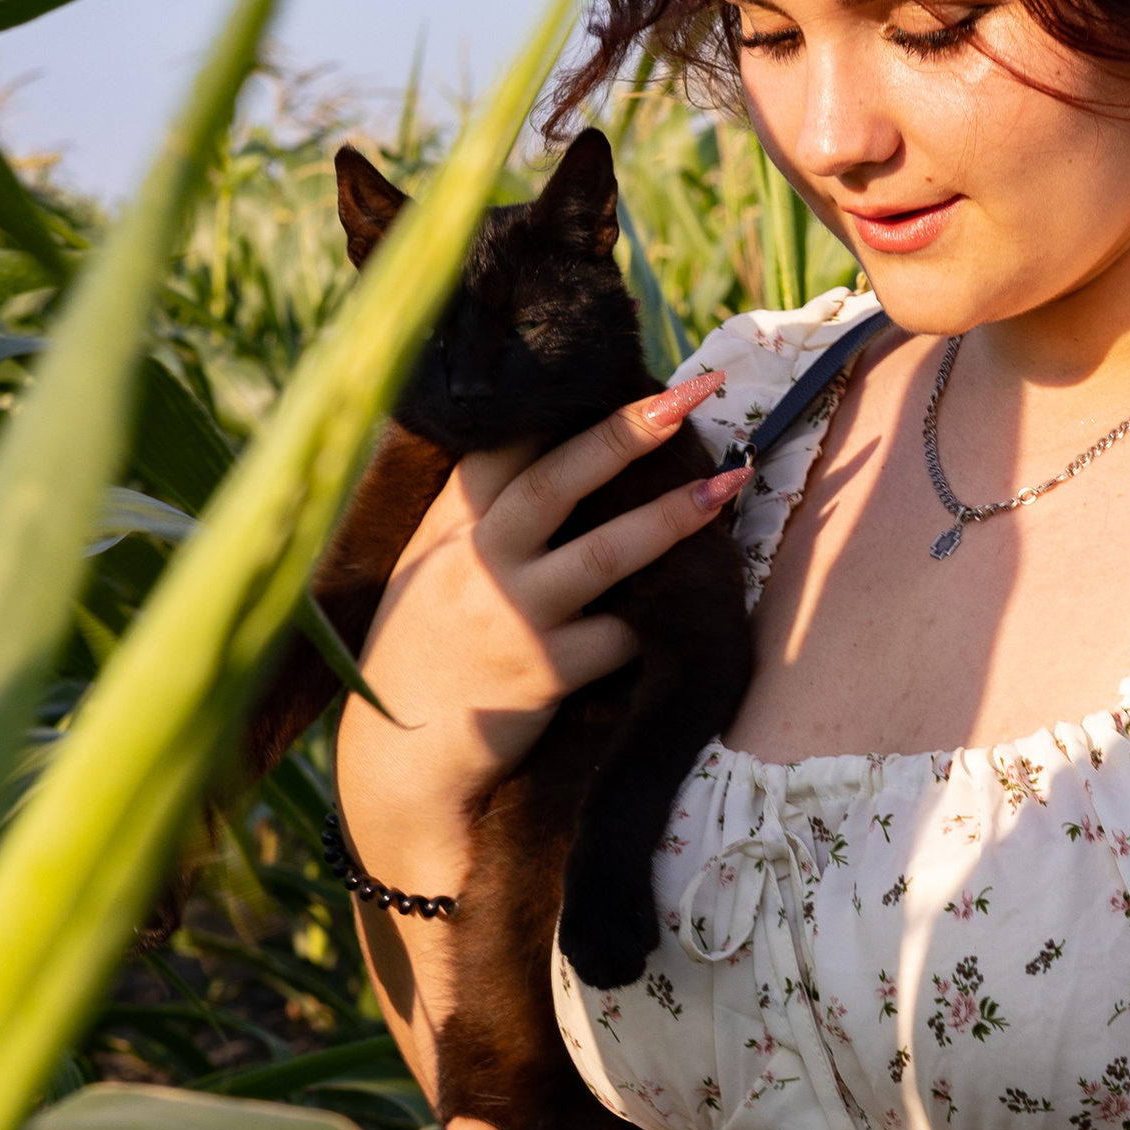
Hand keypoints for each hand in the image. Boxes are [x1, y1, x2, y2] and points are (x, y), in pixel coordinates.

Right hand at [337, 368, 746, 885]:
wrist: (400, 764)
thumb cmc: (422, 657)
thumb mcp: (428, 572)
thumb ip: (477, 518)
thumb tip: (550, 448)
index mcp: (448, 526)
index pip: (503, 446)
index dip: (560, 403)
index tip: (619, 366)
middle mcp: (477, 560)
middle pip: (558, 478)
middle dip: (627, 430)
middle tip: (693, 393)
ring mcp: (513, 615)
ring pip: (606, 553)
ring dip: (673, 516)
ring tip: (729, 482)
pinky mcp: (546, 673)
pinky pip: (623, 635)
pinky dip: (661, 613)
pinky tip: (704, 593)